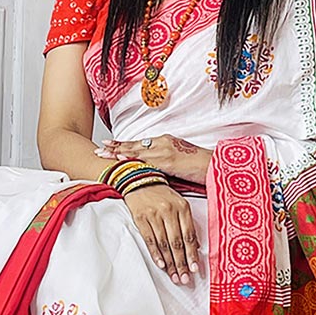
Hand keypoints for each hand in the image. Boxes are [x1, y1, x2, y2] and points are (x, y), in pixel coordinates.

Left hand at [95, 134, 210, 183]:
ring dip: (119, 151)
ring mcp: (165, 150)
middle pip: (135, 144)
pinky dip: (132, 158)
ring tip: (104, 153)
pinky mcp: (168, 160)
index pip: (141, 143)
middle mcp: (163, 142)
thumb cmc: (199, 167)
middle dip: (116, 146)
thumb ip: (164, 164)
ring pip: (136, 150)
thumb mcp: (179, 163)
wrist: (215, 166)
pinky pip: (146, 160)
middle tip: (101, 147)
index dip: (125, 144)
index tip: (111, 144)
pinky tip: (121, 158)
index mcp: (166, 142)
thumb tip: (152, 172)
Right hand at [121, 185, 199, 284]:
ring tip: (174, 276)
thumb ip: (187, 224)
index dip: (192, 254)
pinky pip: (150, 240)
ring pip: (164, 243)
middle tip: (184, 278)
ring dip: (170, 263)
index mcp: (182, 207)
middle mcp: (169, 211)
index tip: (195, 269)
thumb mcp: (179, 204)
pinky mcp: (141, 218)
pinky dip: (156, 254)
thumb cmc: (162, 195)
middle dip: (182, 263)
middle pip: (177, 242)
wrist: (140, 181)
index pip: (189, 235)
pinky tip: (161, 264)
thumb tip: (196, 247)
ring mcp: (154, 215)